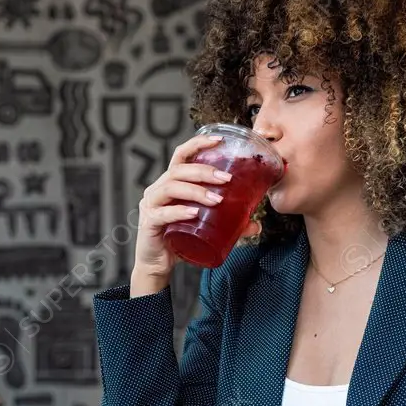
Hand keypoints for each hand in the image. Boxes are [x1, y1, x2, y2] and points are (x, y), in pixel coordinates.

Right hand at [132, 134, 261, 279]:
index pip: (181, 155)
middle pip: (179, 170)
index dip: (198, 144)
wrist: (158, 264)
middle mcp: (158, 189)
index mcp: (171, 183)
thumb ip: (230, 225)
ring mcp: (151, 205)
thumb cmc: (180, 240)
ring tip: (216, 200)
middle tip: (227, 179)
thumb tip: (256, 224)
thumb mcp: (206, 228)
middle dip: (205, 171)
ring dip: (196, 191)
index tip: (220, 140)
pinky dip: (180, 212)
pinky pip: (163, 213)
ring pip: (171, 188)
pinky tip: (194, 214)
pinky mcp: (149, 222)